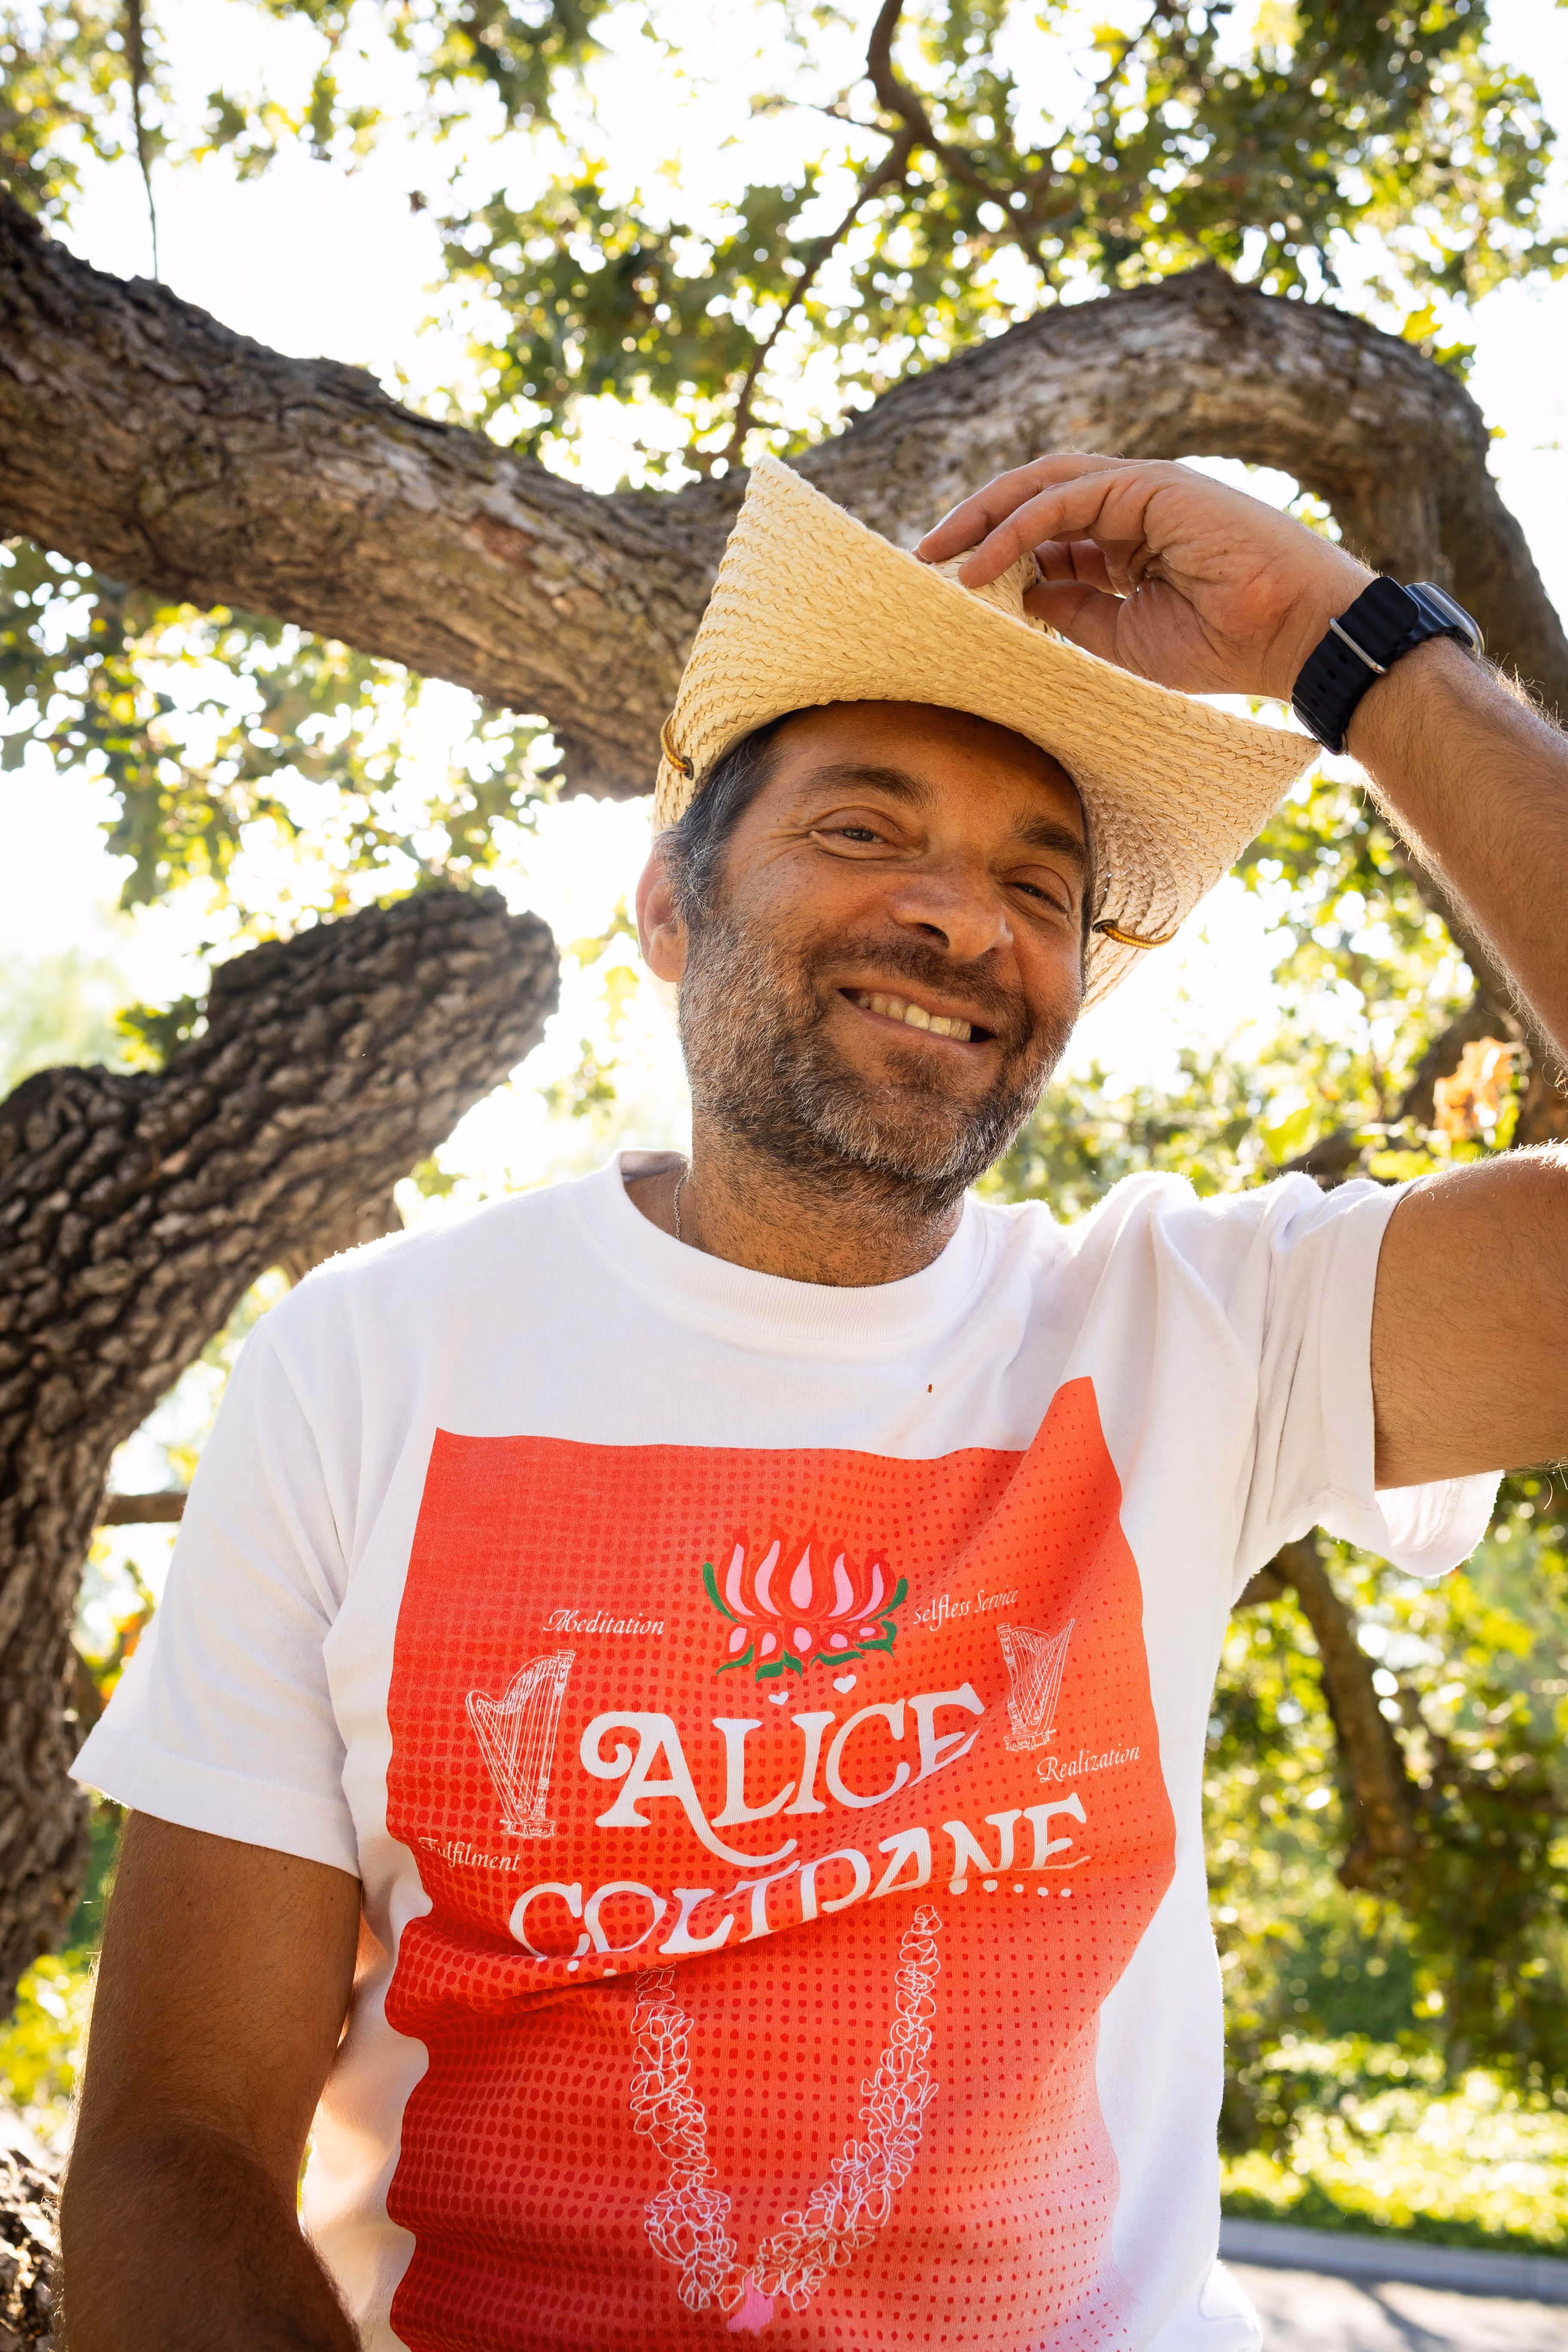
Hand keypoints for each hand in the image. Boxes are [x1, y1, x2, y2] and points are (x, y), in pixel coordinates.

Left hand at [916, 453, 1372, 702]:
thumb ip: (1071, 609)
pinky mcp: (1148, 487)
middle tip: (924, 557)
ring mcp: (1141, 492)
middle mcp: (1131, 510)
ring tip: (934, 552)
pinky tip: (976, 564)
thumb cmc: (1221, 646)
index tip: (949, 586)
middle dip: (975, 524)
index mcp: (1128, 544)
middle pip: (1035, 501)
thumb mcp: (1121, 638)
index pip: (1047, 536)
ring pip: (1041, 489)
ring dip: (982, 517)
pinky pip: (1061, 503)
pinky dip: (1014, 529)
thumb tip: (1018, 592)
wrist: (1291, 636)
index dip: (996, 554)